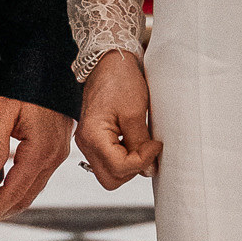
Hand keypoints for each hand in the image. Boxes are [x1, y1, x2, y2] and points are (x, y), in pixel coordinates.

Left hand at [0, 95, 73, 230]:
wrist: (50, 65)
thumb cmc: (24, 82)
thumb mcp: (2, 107)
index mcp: (40, 151)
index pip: (13, 192)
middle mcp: (53, 157)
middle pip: (25, 197)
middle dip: (0, 212)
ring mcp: (57, 154)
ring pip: (32, 190)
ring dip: (10, 203)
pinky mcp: (56, 149)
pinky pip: (37, 178)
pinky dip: (20, 189)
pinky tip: (3, 189)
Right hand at [77, 50, 161, 192]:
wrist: (108, 61)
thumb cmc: (120, 80)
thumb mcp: (135, 112)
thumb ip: (140, 144)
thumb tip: (149, 169)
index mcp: (92, 136)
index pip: (119, 168)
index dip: (142, 161)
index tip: (156, 145)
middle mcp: (85, 143)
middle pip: (111, 179)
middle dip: (133, 169)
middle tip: (147, 149)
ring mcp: (88, 141)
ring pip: (110, 173)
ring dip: (129, 164)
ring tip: (141, 142)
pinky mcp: (94, 138)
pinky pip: (108, 160)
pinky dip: (123, 156)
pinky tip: (133, 140)